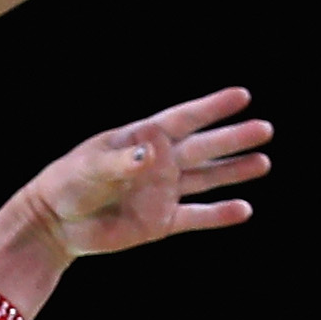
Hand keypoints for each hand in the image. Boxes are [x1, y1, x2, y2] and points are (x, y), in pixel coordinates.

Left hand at [23, 88, 269, 257]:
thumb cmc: (67, 184)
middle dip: (233, 138)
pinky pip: (196, 216)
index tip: (242, 96)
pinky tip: (244, 209)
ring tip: (263, 162)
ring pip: (206, 178)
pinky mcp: (160, 221)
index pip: (183, 119)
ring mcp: (161, 192)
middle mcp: (158, 163)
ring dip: (234, 171)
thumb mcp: (91, 168)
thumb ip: (123, 162)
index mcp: (142, 139)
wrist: (55, 223)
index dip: (212, 108)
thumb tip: (153, 153)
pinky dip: (219, 214)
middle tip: (265, 128)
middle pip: (203, 147)